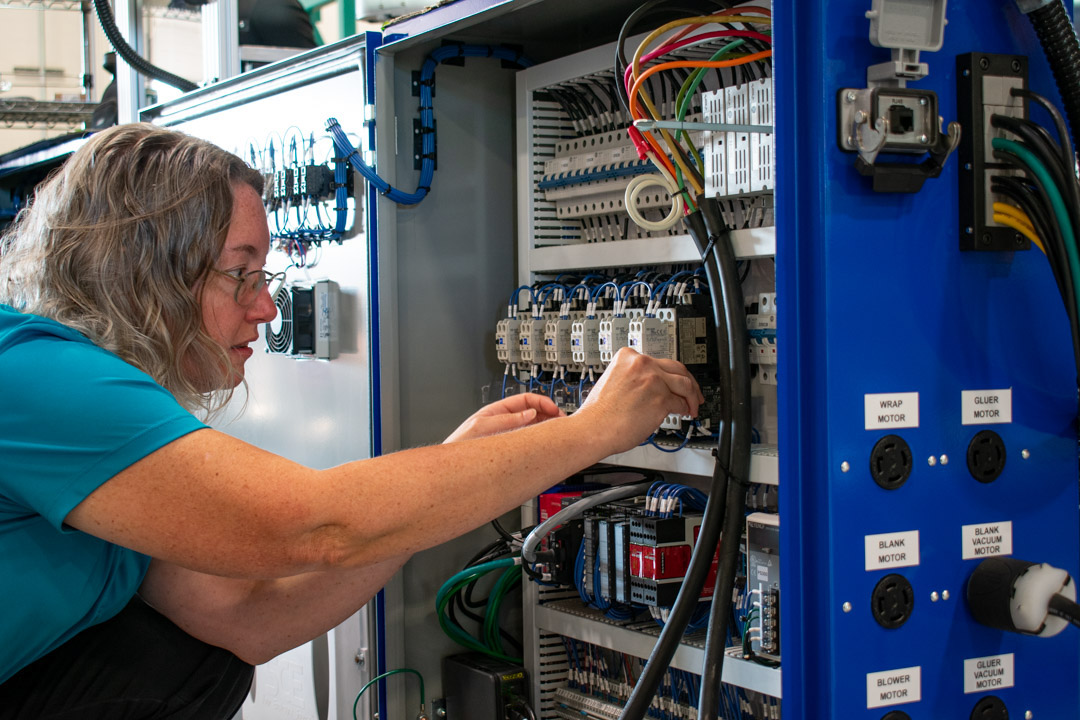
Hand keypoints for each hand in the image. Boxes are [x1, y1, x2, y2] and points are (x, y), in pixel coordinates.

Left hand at [444, 393, 563, 442]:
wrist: (452, 467)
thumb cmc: (460, 444)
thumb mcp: (482, 426)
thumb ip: (505, 419)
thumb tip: (529, 413)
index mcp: (498, 412)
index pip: (525, 400)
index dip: (542, 402)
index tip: (554, 409)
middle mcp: (504, 422)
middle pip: (532, 413)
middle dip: (548, 415)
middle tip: (561, 421)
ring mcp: (508, 436)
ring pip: (532, 429)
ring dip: (546, 428)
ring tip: (556, 433)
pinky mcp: (510, 450)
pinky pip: (528, 442)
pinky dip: (539, 442)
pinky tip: (545, 445)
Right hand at [576, 347, 704, 453]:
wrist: (593, 428)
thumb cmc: (598, 413)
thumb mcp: (613, 381)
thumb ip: (633, 378)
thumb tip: (652, 387)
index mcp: (628, 357)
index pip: (659, 361)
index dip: (670, 373)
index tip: (674, 380)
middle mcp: (643, 364)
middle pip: (677, 368)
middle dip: (689, 382)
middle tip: (693, 392)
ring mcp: (653, 380)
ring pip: (685, 384)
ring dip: (692, 396)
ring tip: (693, 406)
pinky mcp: (661, 399)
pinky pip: (681, 403)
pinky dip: (685, 409)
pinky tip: (685, 413)